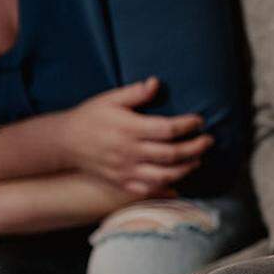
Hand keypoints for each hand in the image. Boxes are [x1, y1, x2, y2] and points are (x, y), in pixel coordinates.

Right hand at [60, 78, 211, 194]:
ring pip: (163, 176)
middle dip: (194, 148)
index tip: (199, 121)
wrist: (64, 142)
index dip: (187, 126)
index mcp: (129, 129)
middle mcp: (128, 152)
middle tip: (208, 141)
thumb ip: (135, 93)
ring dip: (185, 169)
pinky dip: (164, 189)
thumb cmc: (91, 117)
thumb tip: (156, 82)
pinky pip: (146, 190)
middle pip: (170, 154)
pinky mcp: (120, 182)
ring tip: (197, 160)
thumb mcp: (110, 99)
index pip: (167, 129)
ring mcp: (124, 170)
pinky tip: (178, 184)